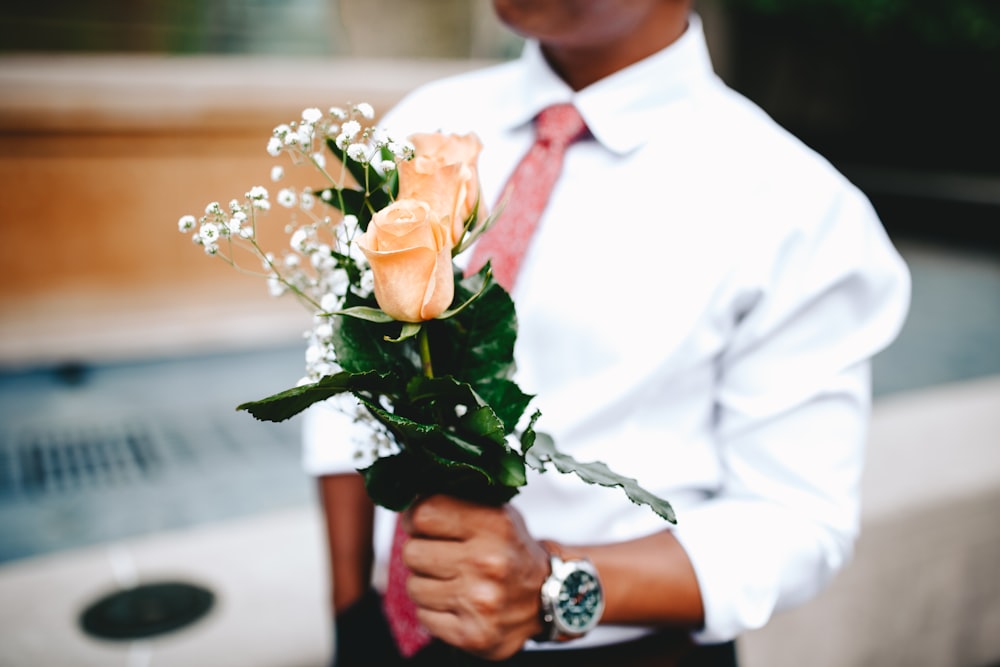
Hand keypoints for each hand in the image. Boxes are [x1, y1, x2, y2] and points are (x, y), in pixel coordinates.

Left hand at [400, 494, 549, 659]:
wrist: (549, 597)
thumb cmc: (511, 550)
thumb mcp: (497, 512)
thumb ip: (457, 500)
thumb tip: (409, 496)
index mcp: (493, 525)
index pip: (424, 513)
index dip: (414, 518)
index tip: (420, 524)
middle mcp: (487, 562)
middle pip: (412, 552)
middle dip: (422, 553)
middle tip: (442, 556)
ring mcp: (480, 602)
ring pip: (414, 586)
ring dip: (427, 583)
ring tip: (452, 580)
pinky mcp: (472, 635)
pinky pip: (423, 616)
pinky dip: (434, 610)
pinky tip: (456, 603)